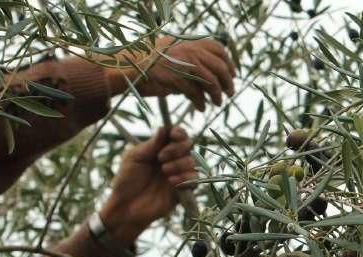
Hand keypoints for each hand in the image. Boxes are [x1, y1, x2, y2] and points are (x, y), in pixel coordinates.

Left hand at [99, 127, 196, 243]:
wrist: (126, 208)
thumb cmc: (125, 181)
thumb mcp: (133, 158)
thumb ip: (150, 145)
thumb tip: (163, 129)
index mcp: (159, 148)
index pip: (176, 134)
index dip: (178, 132)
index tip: (174, 135)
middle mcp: (171, 159)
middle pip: (188, 144)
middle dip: (177, 148)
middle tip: (161, 158)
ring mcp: (178, 174)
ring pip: (192, 161)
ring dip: (180, 164)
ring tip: (164, 171)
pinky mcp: (182, 190)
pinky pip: (194, 180)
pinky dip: (185, 178)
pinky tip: (171, 182)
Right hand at [107, 36, 235, 110]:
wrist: (129, 67)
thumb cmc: (149, 62)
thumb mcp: (172, 51)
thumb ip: (189, 56)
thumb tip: (208, 68)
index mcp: (189, 41)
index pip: (218, 48)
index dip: (229, 62)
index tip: (233, 73)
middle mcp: (189, 50)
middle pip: (219, 65)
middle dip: (228, 81)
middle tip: (230, 93)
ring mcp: (183, 64)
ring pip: (211, 80)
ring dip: (217, 94)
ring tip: (217, 103)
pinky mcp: (176, 79)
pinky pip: (195, 93)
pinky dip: (201, 102)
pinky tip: (201, 108)